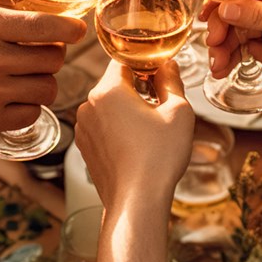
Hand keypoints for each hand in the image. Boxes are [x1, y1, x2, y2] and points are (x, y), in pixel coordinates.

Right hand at [0, 7, 86, 142]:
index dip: (69, 29)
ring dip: (42, 86)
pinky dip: (28, 109)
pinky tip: (11, 102)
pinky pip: (34, 112)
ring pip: (48, 88)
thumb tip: (61, 24)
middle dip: (51, 60)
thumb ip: (10, 23)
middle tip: (37, 61)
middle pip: (54, 58)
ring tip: (23, 82)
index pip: (44, 24)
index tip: (79, 31)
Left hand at [75, 60, 194, 206]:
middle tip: (161, 106)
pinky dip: (118, 128)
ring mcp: (83, 127)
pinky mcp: (84, 146)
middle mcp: (88, 105)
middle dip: (138, 89)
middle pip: (115, 83)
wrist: (137, 201)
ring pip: (108, 105)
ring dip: (127, 109)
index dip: (145, 63)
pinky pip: (102, 125)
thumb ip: (172, 81)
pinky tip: (136, 144)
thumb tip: (168, 66)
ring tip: (150, 130)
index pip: (124, 60)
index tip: (160, 75)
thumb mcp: (178, 112)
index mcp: (108, 90)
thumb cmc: (158, 157)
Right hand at [204, 0, 261, 115]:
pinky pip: (254, 53)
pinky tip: (227, 67)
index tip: (205, 15)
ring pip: (245, 36)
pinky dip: (239, 59)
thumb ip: (259, 17)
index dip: (224, 1)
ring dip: (227, 48)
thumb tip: (224, 7)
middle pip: (242, 14)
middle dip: (223, 29)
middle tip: (212, 46)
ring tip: (216, 66)